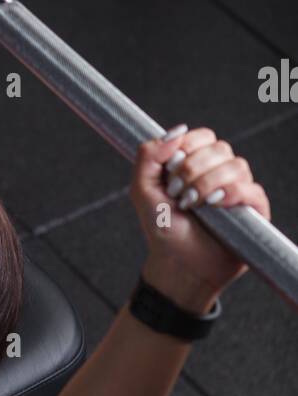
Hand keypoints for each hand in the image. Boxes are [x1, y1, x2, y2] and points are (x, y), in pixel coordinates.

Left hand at [130, 125, 271, 305]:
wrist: (176, 263)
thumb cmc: (162, 229)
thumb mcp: (142, 189)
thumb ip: (148, 155)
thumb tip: (175, 132)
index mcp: (196, 164)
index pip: (202, 136)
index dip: (187, 148)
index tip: (170, 172)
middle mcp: (219, 173)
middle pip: (220, 147)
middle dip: (194, 168)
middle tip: (178, 193)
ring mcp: (238, 191)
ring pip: (237, 165)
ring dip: (209, 182)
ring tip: (193, 204)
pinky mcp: (253, 210)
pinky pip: (252, 189)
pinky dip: (232, 193)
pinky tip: (214, 205)